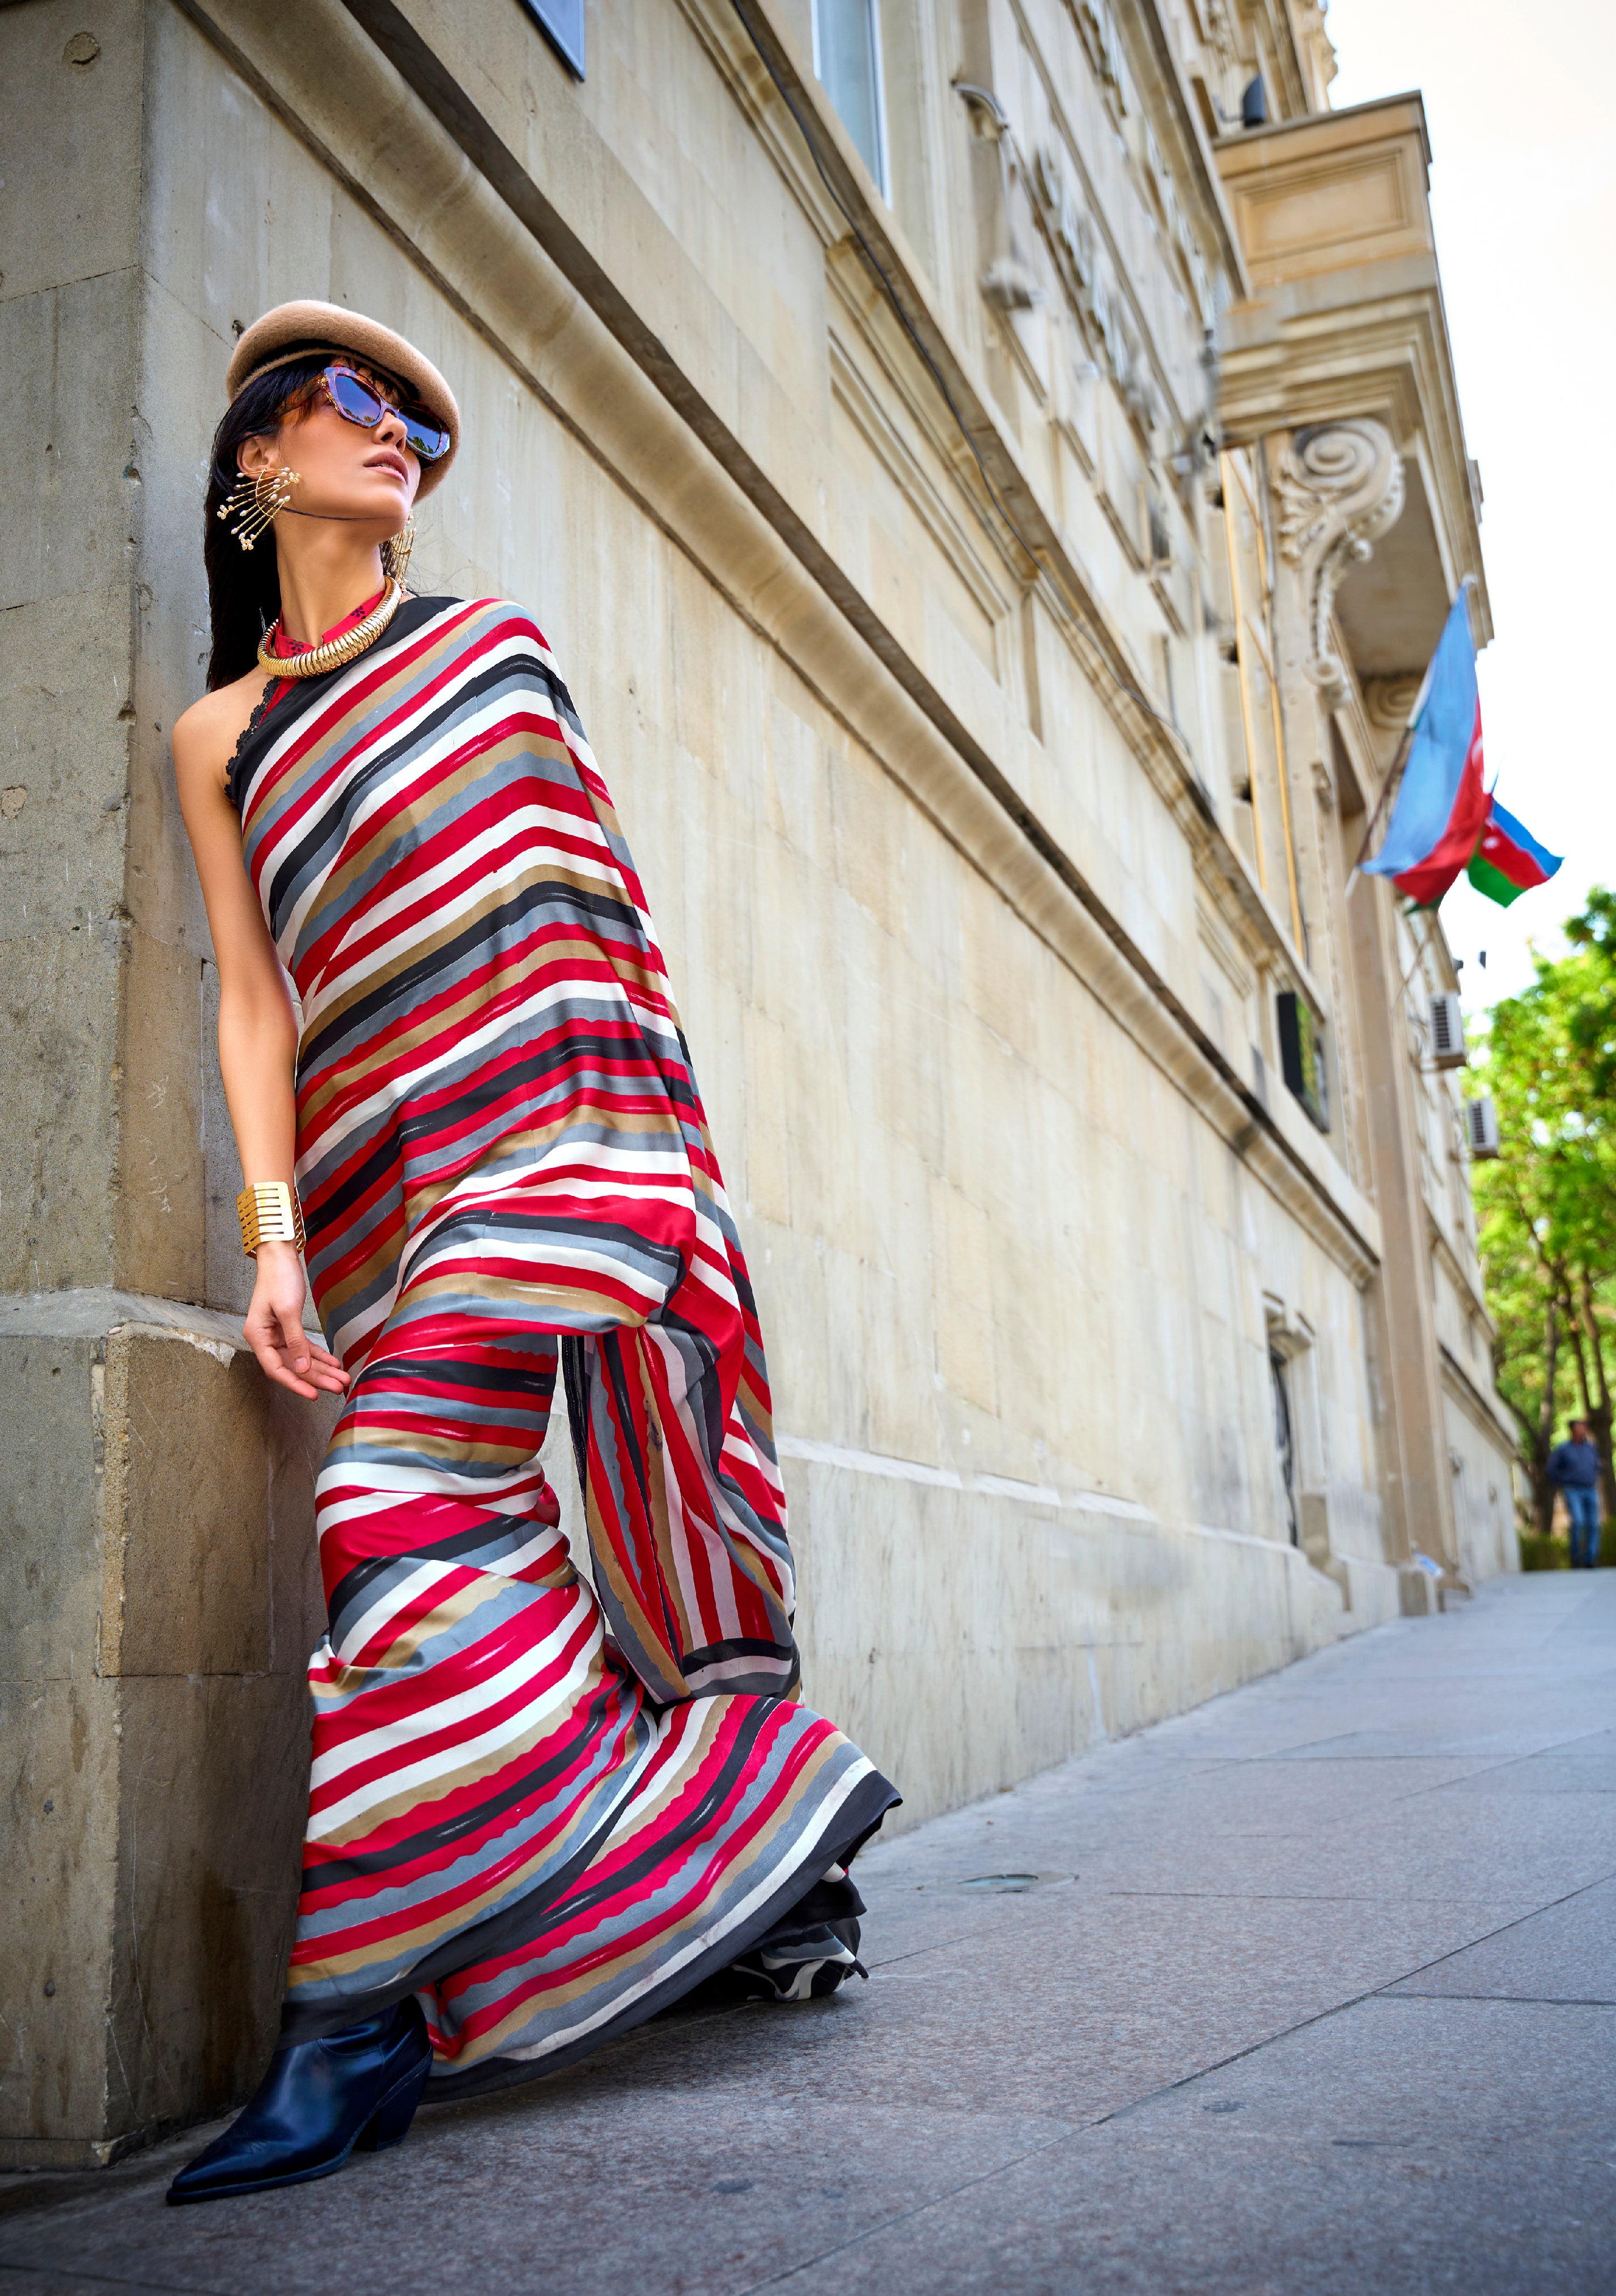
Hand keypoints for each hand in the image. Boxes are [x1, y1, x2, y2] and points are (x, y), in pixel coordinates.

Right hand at [244, 1240, 349, 1399]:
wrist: (279, 1256)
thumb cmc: (279, 1279)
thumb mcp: (288, 1311)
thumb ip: (295, 1341)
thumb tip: (302, 1368)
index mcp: (257, 1336)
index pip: (276, 1369)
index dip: (296, 1384)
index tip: (315, 1395)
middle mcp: (264, 1339)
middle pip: (292, 1366)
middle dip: (317, 1378)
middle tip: (339, 1387)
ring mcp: (276, 1334)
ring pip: (300, 1359)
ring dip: (321, 1369)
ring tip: (342, 1379)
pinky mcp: (287, 1327)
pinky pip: (304, 1347)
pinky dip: (319, 1355)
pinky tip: (334, 1363)